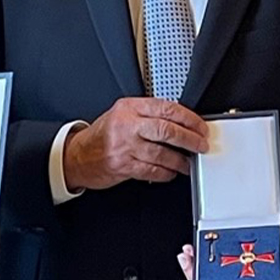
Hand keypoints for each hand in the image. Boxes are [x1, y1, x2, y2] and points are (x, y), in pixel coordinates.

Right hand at [62, 97, 209, 189]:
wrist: (78, 156)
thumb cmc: (103, 135)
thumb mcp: (123, 114)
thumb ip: (148, 114)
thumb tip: (181, 121)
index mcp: (129, 107)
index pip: (166, 108)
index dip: (188, 118)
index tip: (200, 126)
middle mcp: (127, 124)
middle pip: (167, 130)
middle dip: (189, 139)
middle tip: (201, 144)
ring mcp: (124, 146)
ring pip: (161, 153)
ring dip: (180, 160)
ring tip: (188, 162)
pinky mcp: (123, 166)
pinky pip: (152, 170)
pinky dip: (166, 172)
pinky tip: (172, 172)